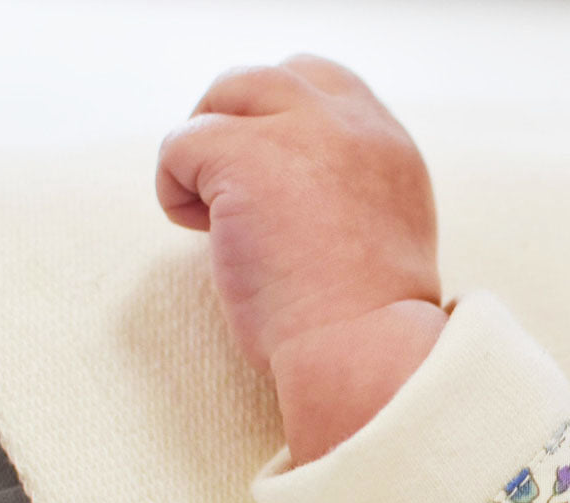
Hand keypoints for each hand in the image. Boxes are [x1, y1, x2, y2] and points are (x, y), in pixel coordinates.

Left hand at [156, 55, 440, 373]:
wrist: (363, 355)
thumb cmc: (368, 334)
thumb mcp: (384, 248)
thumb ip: (351, 200)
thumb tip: (288, 200)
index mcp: (393, 152)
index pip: (327, 90)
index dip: (283, 126)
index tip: (274, 186)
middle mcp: (356, 128)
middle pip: (272, 79)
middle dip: (236, 127)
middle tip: (225, 195)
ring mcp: (303, 133)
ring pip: (226, 96)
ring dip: (207, 153)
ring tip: (217, 223)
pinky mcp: (246, 156)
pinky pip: (180, 146)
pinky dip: (177, 193)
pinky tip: (206, 240)